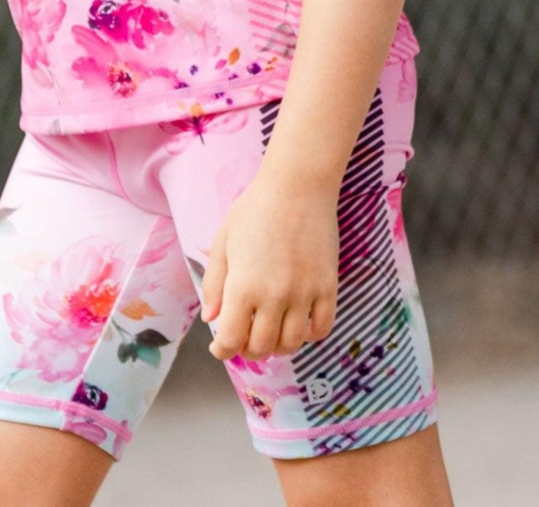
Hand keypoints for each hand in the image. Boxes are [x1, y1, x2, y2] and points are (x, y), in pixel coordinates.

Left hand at [200, 171, 339, 362]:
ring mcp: (304, 295)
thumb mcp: (223, 242)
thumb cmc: (254, 210)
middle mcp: (274, 297)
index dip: (223, 350)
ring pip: (291, 344)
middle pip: (262, 347)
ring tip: (269, 333)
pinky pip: (321, 329)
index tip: (220, 348)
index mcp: (243, 286)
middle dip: (248, 350)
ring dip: (277, 346)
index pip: (232, 339)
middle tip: (243, 339)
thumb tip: (211, 319)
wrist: (297, 188)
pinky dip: (308, 335)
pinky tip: (297, 324)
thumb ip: (215, 284)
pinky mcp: (328, 288)